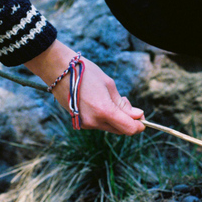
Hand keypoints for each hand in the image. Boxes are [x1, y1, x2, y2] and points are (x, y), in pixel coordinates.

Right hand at [25, 40, 144, 134]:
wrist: (58, 70)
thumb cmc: (86, 73)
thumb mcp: (109, 85)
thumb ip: (123, 104)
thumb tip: (138, 115)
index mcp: (104, 110)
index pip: (129, 128)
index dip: (139, 125)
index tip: (142, 118)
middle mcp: (94, 121)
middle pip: (120, 130)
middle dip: (128, 120)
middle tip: (126, 103)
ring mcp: (85, 124)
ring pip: (109, 128)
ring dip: (116, 118)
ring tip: (111, 99)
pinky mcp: (79, 122)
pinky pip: (99, 124)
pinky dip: (105, 117)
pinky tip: (101, 103)